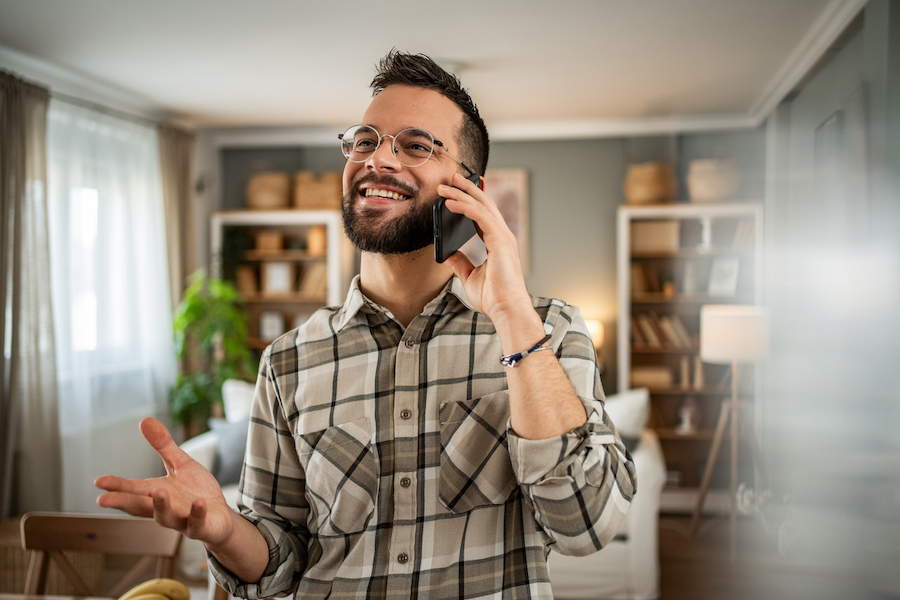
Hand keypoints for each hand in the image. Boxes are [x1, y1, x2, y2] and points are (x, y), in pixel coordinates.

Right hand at [95, 417, 235, 545]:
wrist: (220, 516)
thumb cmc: (196, 491)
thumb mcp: (180, 464)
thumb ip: (163, 446)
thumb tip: (144, 420)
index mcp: (156, 493)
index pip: (132, 489)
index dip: (116, 486)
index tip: (98, 481)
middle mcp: (164, 509)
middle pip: (140, 507)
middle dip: (122, 503)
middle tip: (103, 500)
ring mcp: (182, 520)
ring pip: (166, 517)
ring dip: (162, 506)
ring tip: (159, 492)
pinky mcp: (201, 527)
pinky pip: (197, 522)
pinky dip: (196, 514)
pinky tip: (198, 503)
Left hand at [440, 173, 535, 324]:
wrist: (506, 310)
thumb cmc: (493, 298)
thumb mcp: (469, 276)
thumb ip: (459, 262)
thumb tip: (446, 252)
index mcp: (497, 243)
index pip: (483, 215)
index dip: (471, 200)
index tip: (457, 190)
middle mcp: (502, 236)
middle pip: (484, 204)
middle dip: (467, 189)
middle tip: (451, 178)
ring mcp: (503, 236)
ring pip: (482, 206)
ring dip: (462, 194)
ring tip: (445, 186)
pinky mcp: (500, 240)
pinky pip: (480, 216)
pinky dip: (464, 207)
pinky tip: (450, 203)